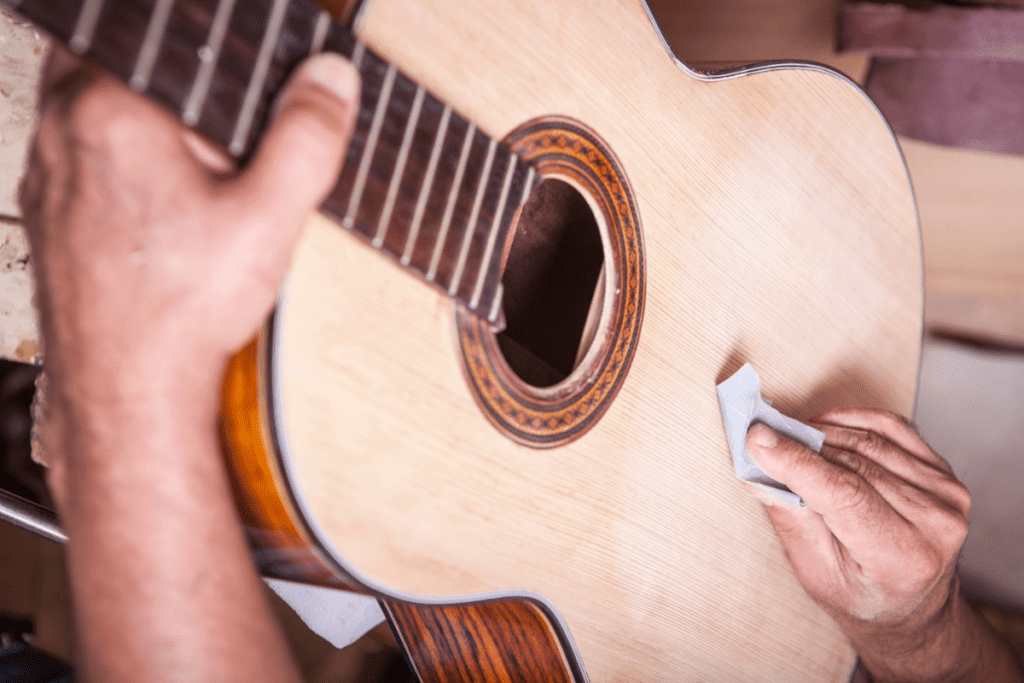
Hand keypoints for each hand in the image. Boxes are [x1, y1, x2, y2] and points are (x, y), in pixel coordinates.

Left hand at [21, 46, 359, 682]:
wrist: (124, 391)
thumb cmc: (182, 312)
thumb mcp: (269, 218)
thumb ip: (305, 137)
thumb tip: (330, 77)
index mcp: (112, 111)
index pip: (161, 34)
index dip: (212, 58)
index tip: (239, 99)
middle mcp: (63, 131)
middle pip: (124, 63)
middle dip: (179, 92)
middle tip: (222, 145)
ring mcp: (47, 173)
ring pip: (97, 109)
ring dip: (148, 127)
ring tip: (199, 186)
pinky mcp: (48, 213)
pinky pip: (84, 157)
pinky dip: (125, 167)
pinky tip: (167, 218)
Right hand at [746, 409, 1021, 681]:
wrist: (913, 607)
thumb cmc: (862, 595)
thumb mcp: (815, 573)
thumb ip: (790, 517)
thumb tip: (758, 466)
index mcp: (903, 559)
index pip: (844, 494)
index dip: (797, 462)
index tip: (758, 438)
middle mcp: (935, 524)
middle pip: (854, 462)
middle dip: (800, 443)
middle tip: (760, 433)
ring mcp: (945, 495)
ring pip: (868, 440)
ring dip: (821, 430)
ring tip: (786, 434)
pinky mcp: (943, 472)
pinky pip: (891, 427)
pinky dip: (850, 420)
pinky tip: (823, 428)